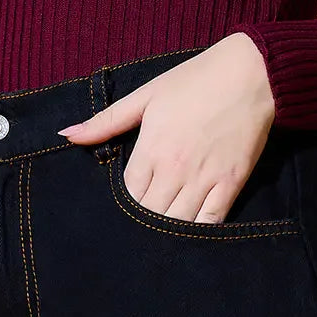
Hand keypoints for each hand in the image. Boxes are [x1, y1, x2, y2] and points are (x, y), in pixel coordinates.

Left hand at [56, 33, 274, 222]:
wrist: (250, 73)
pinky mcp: (232, 183)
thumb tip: (66, 134)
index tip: (120, 210)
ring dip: (165, 235)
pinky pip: (211, 222)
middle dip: (140, 225)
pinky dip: (197, 234)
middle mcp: (175, 169)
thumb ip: (106, 121)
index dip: (122, 206)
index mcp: (151, 148)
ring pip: (177, 224)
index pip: (127, 194)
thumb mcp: (146, 94)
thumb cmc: (195, 80)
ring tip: (156, 243)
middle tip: (134, 235)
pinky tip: (188, 240)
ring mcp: (205, 178)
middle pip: (148, 214)